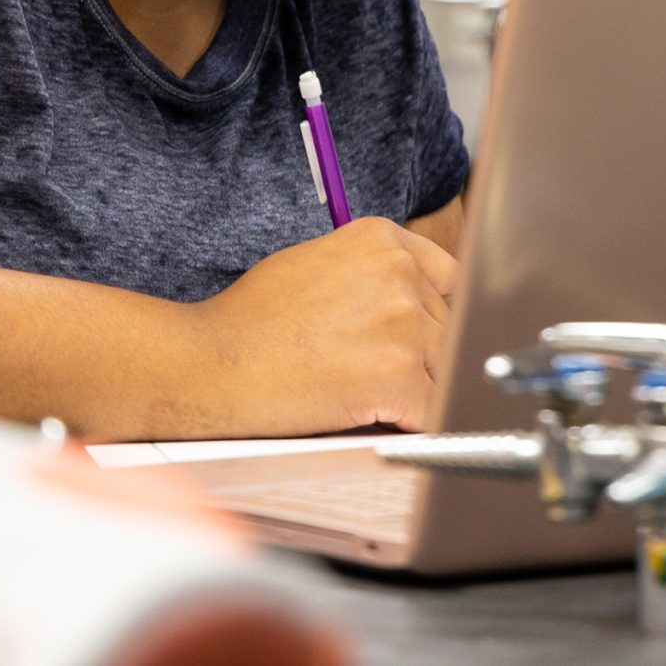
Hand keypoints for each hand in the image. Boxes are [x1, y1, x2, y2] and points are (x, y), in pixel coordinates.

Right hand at [191, 219, 455, 434]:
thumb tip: (422, 298)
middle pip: (451, 326)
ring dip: (421, 391)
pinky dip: (412, 424)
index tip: (434, 337)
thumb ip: (376, 272)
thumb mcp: (320, 262)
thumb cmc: (253, 319)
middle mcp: (400, 275)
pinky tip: (382, 423)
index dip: (442, 316)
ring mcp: (402, 325)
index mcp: (383, 240)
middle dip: (429, 357)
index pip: (453, 278)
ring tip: (375, 399)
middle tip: (386, 377)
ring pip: (445, 370)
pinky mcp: (396, 377)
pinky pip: (431, 411)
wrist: (213, 364)